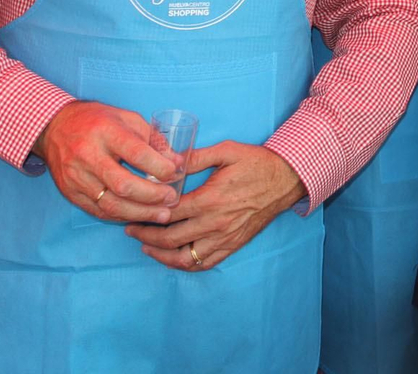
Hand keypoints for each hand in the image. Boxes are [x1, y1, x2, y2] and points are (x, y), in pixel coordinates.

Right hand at [33, 100, 180, 223]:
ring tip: (162, 214)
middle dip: (152, 196)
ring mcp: (77, 177)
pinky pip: (99, 211)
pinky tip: (139, 215)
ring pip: (111, 204)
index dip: (159, 166)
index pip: (135, 153)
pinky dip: (122, 216)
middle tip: (171, 199)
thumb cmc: (96, 120)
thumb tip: (177, 161)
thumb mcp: (126, 118)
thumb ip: (152, 138)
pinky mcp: (70, 193)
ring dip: (140, 213)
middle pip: (123, 185)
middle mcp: (88, 155)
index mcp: (105, 132)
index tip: (175, 172)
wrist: (54, 127)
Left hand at [126, 141, 303, 270]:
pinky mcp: (233, 245)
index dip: (146, 214)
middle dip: (145, 236)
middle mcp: (215, 223)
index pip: (168, 213)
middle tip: (131, 230)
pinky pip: (205, 263)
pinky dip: (185, 265)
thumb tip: (169, 161)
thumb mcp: (227, 151)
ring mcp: (225, 237)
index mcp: (210, 199)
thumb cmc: (256, 163)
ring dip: (161, 255)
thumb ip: (196, 157)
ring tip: (147, 247)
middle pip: (170, 238)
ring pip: (185, 258)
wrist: (286, 179)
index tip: (132, 212)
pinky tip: (173, 258)